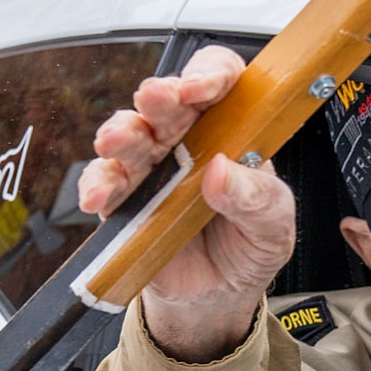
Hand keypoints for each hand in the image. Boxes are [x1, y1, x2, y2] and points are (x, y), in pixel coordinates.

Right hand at [79, 47, 295, 362]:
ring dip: (121, 133)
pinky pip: (104, 182)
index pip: (221, 81)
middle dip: (159, 96)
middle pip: (167, 101)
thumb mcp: (273, 226)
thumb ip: (256, 198)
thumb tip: (221, 172)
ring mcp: (152, 167)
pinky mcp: (125, 199)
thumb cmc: (249, 247)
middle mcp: (187, 141)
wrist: (217, 297)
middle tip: (156, 100)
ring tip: (117, 143)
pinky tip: (99, 195)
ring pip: (129, 134)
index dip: (210, 74)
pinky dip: (97, 185)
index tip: (202, 88)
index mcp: (231, 130)